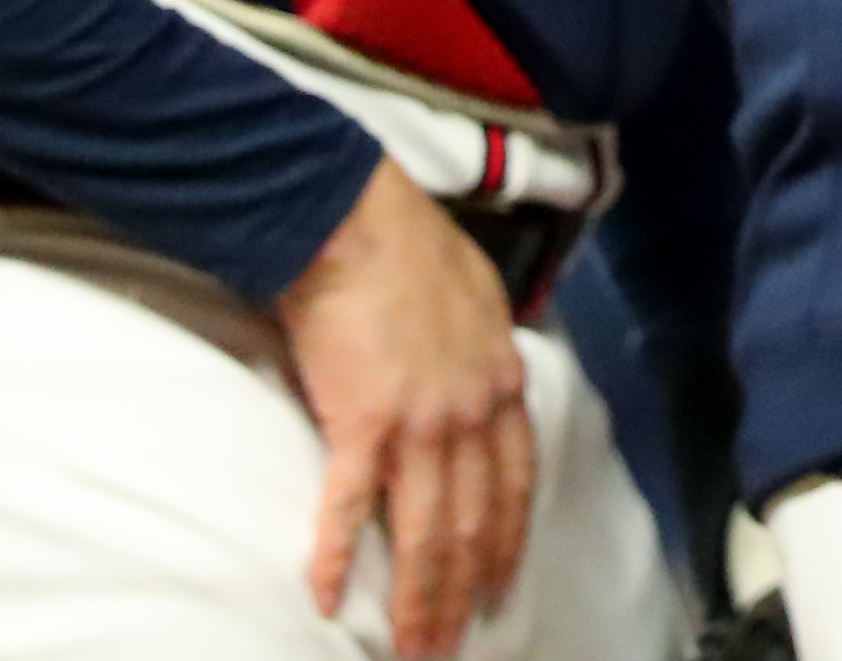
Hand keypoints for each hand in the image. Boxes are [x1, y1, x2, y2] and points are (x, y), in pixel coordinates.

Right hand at [275, 157, 534, 657]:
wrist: (358, 224)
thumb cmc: (413, 251)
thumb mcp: (481, 301)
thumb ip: (486, 353)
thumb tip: (486, 381)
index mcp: (500, 385)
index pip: (515, 484)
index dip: (506, 543)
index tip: (499, 588)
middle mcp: (471, 414)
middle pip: (473, 523)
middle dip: (463, 592)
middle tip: (450, 645)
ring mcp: (420, 423)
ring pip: (425, 530)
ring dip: (417, 597)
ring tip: (411, 646)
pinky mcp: (363, 423)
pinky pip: (350, 506)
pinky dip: (336, 555)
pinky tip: (327, 597)